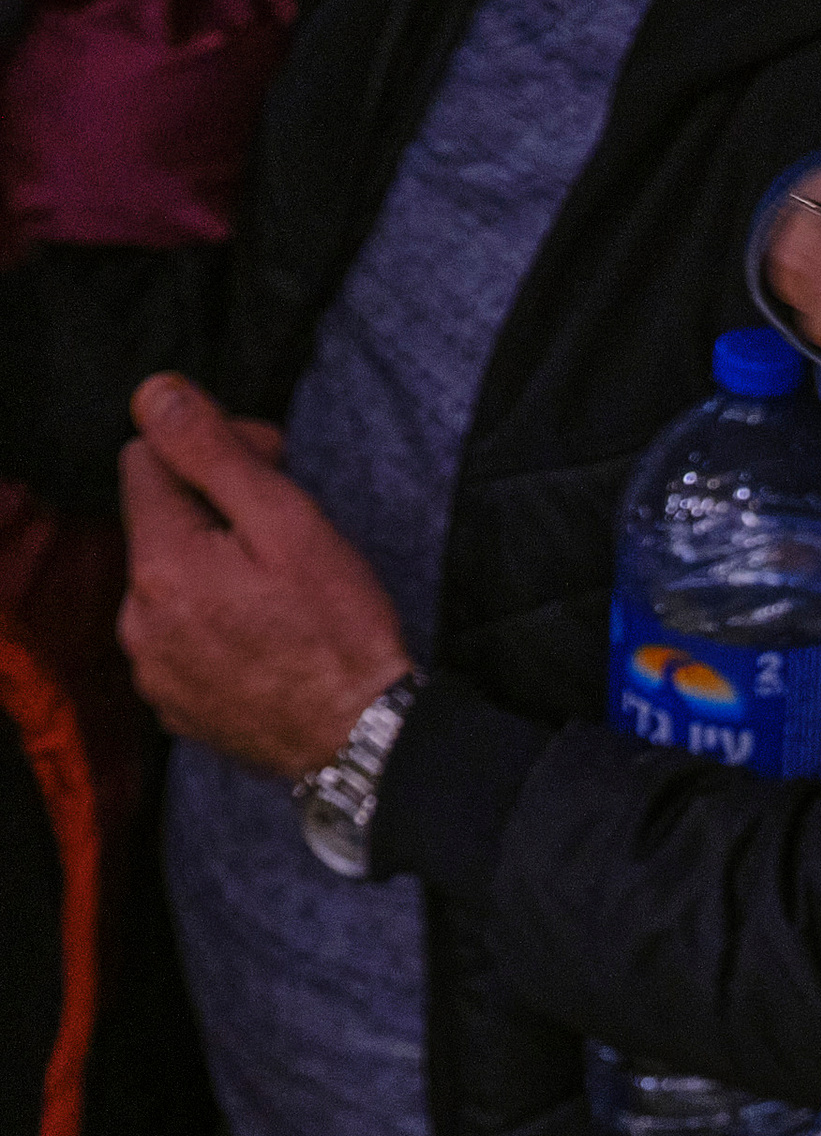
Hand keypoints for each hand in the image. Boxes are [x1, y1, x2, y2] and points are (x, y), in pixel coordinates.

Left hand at [118, 374, 411, 777]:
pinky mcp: (173, 703)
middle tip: (285, 533)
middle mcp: (138, 620)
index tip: (269, 467)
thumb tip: (155, 395)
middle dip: (210, 511)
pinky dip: (210, 624)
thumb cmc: (341, 633)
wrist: (366, 740)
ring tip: (277, 595)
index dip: (208, 448)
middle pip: (155, 523)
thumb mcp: (288, 521)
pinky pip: (175, 636)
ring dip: (210, 570)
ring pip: (165, 581)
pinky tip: (263, 637)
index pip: (145, 459)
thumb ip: (211, 451)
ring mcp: (152, 669)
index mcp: (162, 565)